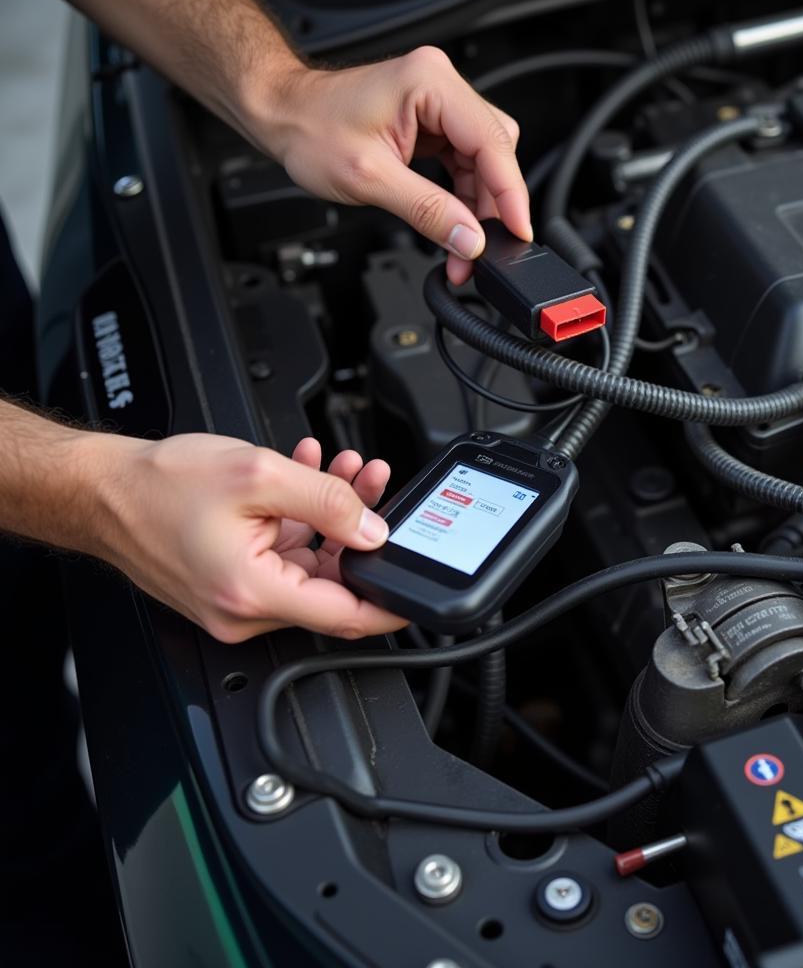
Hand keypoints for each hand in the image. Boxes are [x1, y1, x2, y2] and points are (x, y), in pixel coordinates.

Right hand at [89, 432, 406, 642]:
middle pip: (332, 582)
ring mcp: (237, 600)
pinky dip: (303, 520)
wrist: (101, 490)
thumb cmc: (157, 486)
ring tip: (344, 469)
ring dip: (333, 515)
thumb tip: (373, 529)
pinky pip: (284, 557)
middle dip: (361, 529)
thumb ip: (327, 503)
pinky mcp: (231, 583)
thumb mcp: (259, 476)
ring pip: (311, 564)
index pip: (346, 617)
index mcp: (253, 594)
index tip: (418, 588)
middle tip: (372, 481)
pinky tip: (310, 479)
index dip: (391, 602)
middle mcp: (245, 610)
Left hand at [254, 46, 531, 283]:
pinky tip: (454, 220)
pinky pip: (463, 161)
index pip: (492, 143)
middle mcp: (439, 85)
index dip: (510, 194)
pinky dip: (463, 194)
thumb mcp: (370, 180)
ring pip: (483, 161)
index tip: (517, 231)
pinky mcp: (430, 121)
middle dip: (493, 204)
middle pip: (494, 151)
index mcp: (430, 84)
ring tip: (463, 244)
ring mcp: (436, 103)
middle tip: (480, 248)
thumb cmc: (310, 130)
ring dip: (477, 205)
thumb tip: (470, 240)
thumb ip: (427, 211)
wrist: (282, 115)